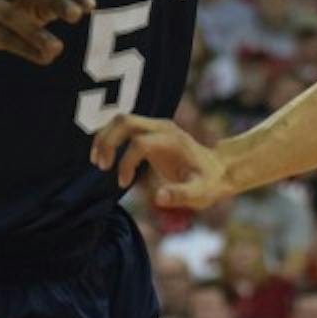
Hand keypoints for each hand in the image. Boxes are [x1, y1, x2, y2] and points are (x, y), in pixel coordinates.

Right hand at [0, 0, 93, 63]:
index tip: (91, 6)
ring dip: (37, 33)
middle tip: (76, 17)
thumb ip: (53, 2)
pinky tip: (44, 58)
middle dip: (55, 0)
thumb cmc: (6, 3)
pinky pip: (1, 38)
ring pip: (12, 15)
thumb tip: (81, 10)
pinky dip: (25, 48)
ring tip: (58, 48)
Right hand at [90, 114, 230, 208]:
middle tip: (101, 166)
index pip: (138, 143)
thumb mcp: (199, 192)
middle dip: (107, 141)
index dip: (126, 163)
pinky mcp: (150, 131)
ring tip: (98, 162)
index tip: (123, 184)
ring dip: (104, 138)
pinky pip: (123, 127)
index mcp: (172, 140)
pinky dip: (109, 138)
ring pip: (120, 120)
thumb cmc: (208, 183)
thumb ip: (181, 195)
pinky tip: (105, 158)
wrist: (218, 169)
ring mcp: (156, 126)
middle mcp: (162, 127)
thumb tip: (158, 197)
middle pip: (124, 121)